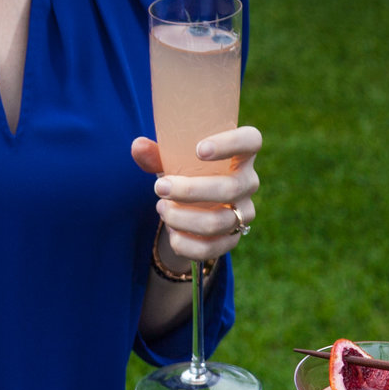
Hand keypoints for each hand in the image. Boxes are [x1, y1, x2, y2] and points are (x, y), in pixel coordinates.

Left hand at [129, 126, 260, 265]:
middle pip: (229, 189)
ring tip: (162, 208)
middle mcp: (249, 183)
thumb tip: (137, 146)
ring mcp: (244, 213)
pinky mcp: (233, 239)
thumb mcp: (173, 162)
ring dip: (181, 218)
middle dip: (189, 190)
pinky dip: (184, 242)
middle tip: (159, 187)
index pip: (250, 140)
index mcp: (241, 154)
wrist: (195, 208)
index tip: (198, 150)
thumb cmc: (187, 173)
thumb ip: (155, 155)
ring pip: (217, 222)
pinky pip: (209, 248)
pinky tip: (171, 232)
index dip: (229, 144)